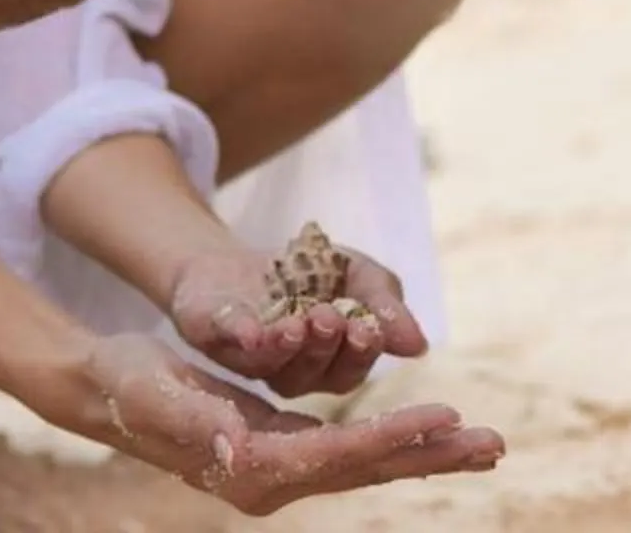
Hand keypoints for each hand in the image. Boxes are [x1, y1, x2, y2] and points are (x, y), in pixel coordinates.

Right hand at [49, 332, 500, 515]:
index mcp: (249, 470)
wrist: (108, 387)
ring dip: (427, 451)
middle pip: (367, 469)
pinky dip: (396, 438)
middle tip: (495, 444)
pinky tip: (432, 434)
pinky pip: (353, 448)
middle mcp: (272, 479)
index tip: (445, 414)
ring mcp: (282, 467)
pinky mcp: (285, 447)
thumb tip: (237, 449)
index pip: (336, 457)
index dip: (391, 436)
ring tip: (485, 444)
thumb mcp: (154, 395)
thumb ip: (196, 422)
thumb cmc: (127, 384)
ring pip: (369, 462)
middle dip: (432, 455)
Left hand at [165, 241, 428, 399]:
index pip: (349, 369)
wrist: (236, 257)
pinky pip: (226, 339)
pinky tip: (251, 330)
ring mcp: (249, 357)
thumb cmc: (307, 273)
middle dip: (325, 347)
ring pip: (273, 363)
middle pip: (314, 373)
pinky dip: (240, 333)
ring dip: (289, 344)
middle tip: (330, 319)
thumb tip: (418, 345)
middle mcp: (290, 371)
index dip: (359, 352)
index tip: (367, 329)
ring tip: (299, 321)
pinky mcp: (212, 333)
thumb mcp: (357, 274)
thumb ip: (386, 303)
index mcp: (328, 364)